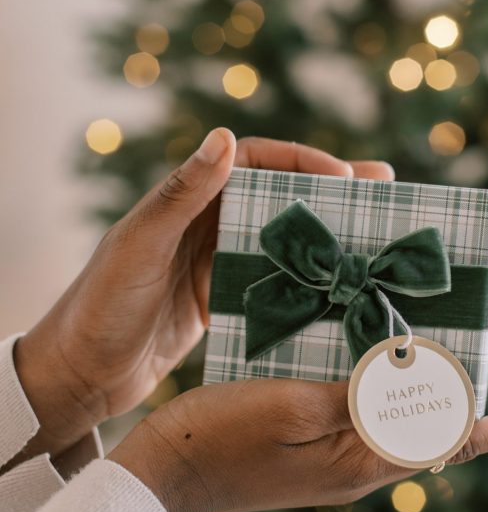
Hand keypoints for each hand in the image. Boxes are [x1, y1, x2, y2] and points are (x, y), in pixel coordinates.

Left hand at [15, 132, 394, 456]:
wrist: (77, 375)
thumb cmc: (99, 305)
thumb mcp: (140, 245)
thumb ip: (181, 194)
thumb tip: (224, 136)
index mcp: (189, 198)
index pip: (257, 161)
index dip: (305, 161)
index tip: (346, 178)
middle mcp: (207, 223)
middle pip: (281, 197)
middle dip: (333, 195)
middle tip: (387, 195)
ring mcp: (216, 263)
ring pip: (283, 241)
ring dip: (327, 240)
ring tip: (378, 242)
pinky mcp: (222, 301)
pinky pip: (274, 283)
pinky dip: (308, 285)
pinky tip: (343, 296)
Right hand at [109, 381, 487, 511]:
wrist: (165, 472)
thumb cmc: (224, 434)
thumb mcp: (294, 407)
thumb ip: (360, 396)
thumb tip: (422, 382)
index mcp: (360, 460)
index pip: (448, 441)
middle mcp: (356, 465)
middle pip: (429, 431)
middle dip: (464, 398)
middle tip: (486, 349)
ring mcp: (332, 461)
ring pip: (396, 421)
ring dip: (423, 390)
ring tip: (439, 347)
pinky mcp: (309, 448)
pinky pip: (362, 416)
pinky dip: (380, 386)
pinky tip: (372, 356)